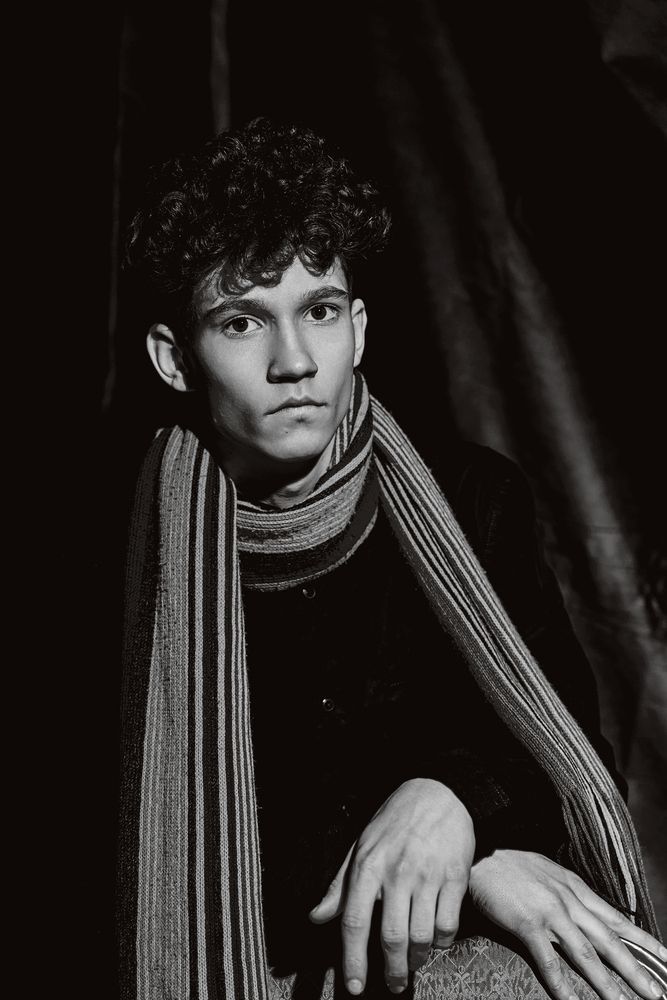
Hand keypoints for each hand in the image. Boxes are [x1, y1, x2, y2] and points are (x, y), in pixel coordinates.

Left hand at [309, 778, 474, 994]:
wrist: (438, 791)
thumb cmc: (394, 821)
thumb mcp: (360, 845)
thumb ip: (340, 885)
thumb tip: (316, 916)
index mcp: (368, 864)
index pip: (355, 921)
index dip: (352, 959)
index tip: (354, 986)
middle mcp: (397, 871)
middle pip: (391, 937)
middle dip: (391, 970)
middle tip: (392, 985)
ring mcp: (428, 874)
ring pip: (421, 936)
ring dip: (416, 960)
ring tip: (412, 964)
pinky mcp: (455, 876)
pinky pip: (448, 924)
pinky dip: (441, 943)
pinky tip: (434, 943)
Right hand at [468, 849, 666, 999]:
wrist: (481, 853)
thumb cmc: (510, 863)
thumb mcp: (547, 871)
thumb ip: (568, 891)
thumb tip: (585, 908)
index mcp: (575, 888)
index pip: (616, 919)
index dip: (643, 940)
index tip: (665, 958)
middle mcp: (568, 901)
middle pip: (609, 941)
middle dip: (635, 970)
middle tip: (657, 994)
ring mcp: (549, 913)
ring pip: (586, 955)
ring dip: (607, 984)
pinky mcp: (527, 923)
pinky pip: (549, 961)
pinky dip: (562, 985)